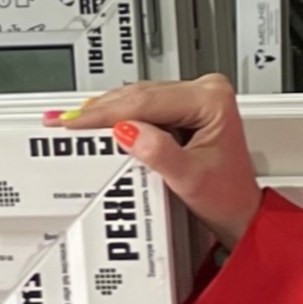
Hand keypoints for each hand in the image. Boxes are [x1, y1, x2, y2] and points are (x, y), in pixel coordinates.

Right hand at [49, 75, 262, 245]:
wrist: (239, 211)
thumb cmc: (226, 197)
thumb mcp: (189, 178)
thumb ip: (158, 152)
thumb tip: (127, 130)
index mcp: (211, 100)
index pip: (147, 100)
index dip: (107, 112)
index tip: (77, 121)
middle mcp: (205, 92)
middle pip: (140, 94)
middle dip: (99, 109)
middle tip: (63, 119)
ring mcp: (194, 98)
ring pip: (138, 98)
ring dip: (105, 111)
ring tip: (72, 120)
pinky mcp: (183, 108)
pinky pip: (144, 106)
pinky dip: (118, 115)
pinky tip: (96, 120)